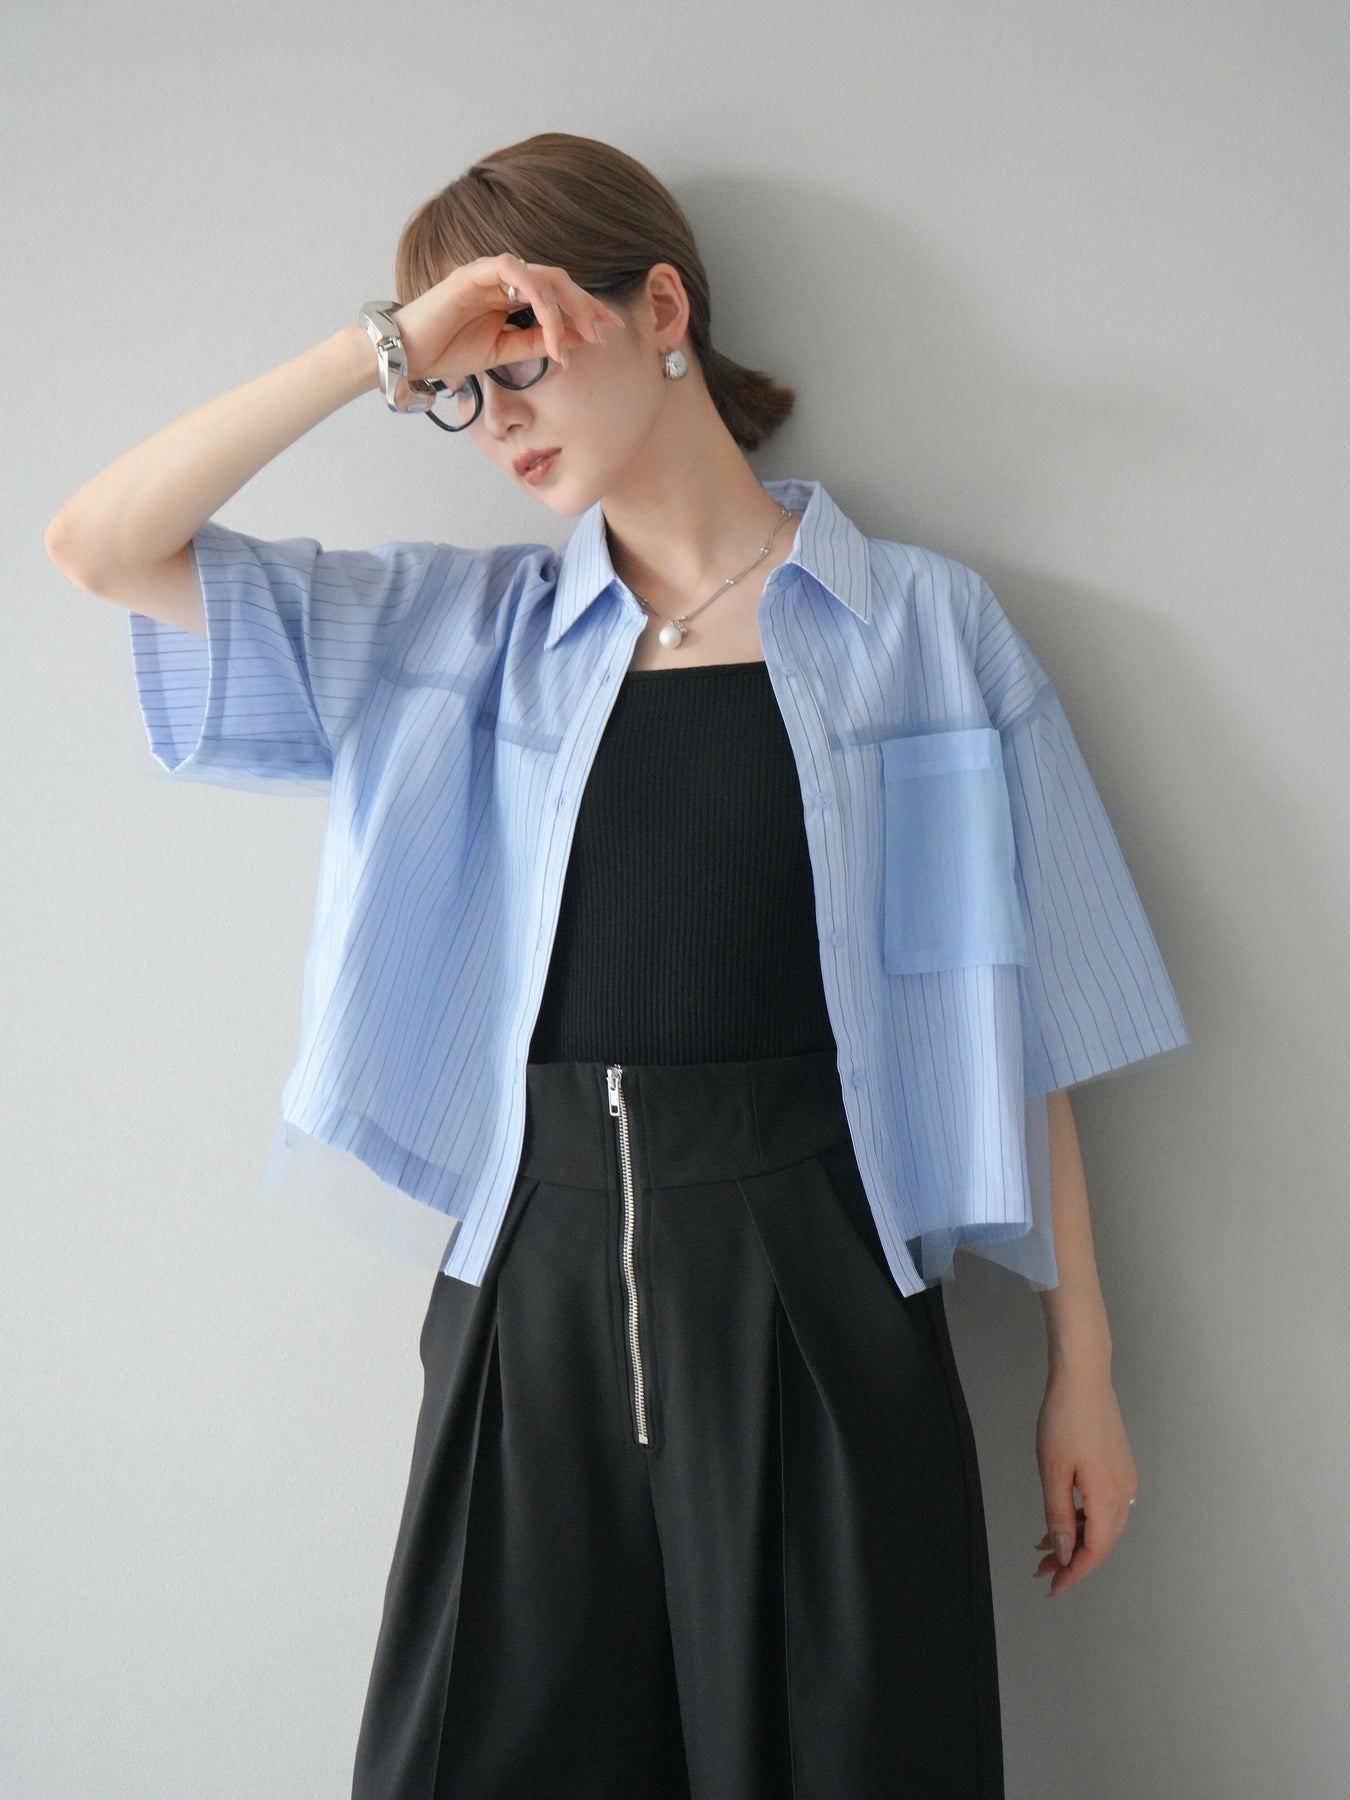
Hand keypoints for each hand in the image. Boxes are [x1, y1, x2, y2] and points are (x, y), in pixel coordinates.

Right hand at [392, 252, 627, 390]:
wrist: (409, 354)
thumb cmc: (449, 352)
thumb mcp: (504, 352)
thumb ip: (537, 342)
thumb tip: (576, 337)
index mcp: (510, 295)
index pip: (557, 294)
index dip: (585, 309)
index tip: (608, 330)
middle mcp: (503, 279)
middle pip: (558, 280)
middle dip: (585, 305)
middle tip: (604, 332)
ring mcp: (489, 272)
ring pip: (543, 277)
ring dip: (566, 307)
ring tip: (580, 338)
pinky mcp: (474, 272)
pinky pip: (517, 273)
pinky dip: (540, 300)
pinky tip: (551, 326)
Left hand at [1033, 1365, 1137, 1596]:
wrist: (1083, 1378)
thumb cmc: (1064, 1420)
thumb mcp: (1052, 1472)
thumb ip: (1058, 1516)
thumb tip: (1065, 1553)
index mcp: (1108, 1498)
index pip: (1094, 1551)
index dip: (1074, 1573)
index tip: (1053, 1587)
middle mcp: (1124, 1493)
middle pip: (1102, 1542)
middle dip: (1073, 1560)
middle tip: (1043, 1569)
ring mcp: (1125, 1478)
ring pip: (1104, 1525)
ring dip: (1078, 1539)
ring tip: (1046, 1545)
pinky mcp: (1120, 1466)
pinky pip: (1105, 1506)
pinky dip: (1085, 1518)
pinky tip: (1064, 1517)